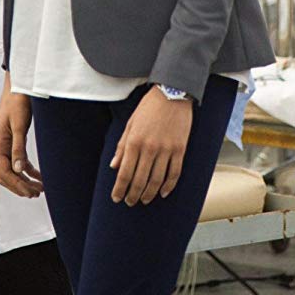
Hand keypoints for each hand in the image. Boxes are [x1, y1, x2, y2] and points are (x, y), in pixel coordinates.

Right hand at [0, 74, 42, 197]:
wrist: (18, 85)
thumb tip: (18, 170)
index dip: (17, 185)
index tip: (30, 193)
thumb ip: (19, 148)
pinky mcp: (12, 141)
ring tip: (38, 189)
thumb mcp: (20, 125)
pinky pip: (17, 161)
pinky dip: (26, 170)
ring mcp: (4, 145)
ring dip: (24, 180)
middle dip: (20, 186)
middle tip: (36, 194)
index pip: (4, 172)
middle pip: (6, 175)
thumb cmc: (18, 102)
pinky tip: (37, 175)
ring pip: (11, 170)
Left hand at [110, 86, 191, 206]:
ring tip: (144, 200)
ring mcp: (166, 150)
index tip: (116, 198)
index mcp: (134, 142)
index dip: (119, 189)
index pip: (124, 173)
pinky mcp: (180, 149)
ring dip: (149, 194)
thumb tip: (114, 166)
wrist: (173, 92)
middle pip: (140, 181)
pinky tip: (162, 192)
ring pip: (156, 180)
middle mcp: (149, 148)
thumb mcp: (130, 123)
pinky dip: (168, 186)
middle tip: (130, 202)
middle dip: (133, 195)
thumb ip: (122, 146)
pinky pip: (174, 173)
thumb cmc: (149, 107)